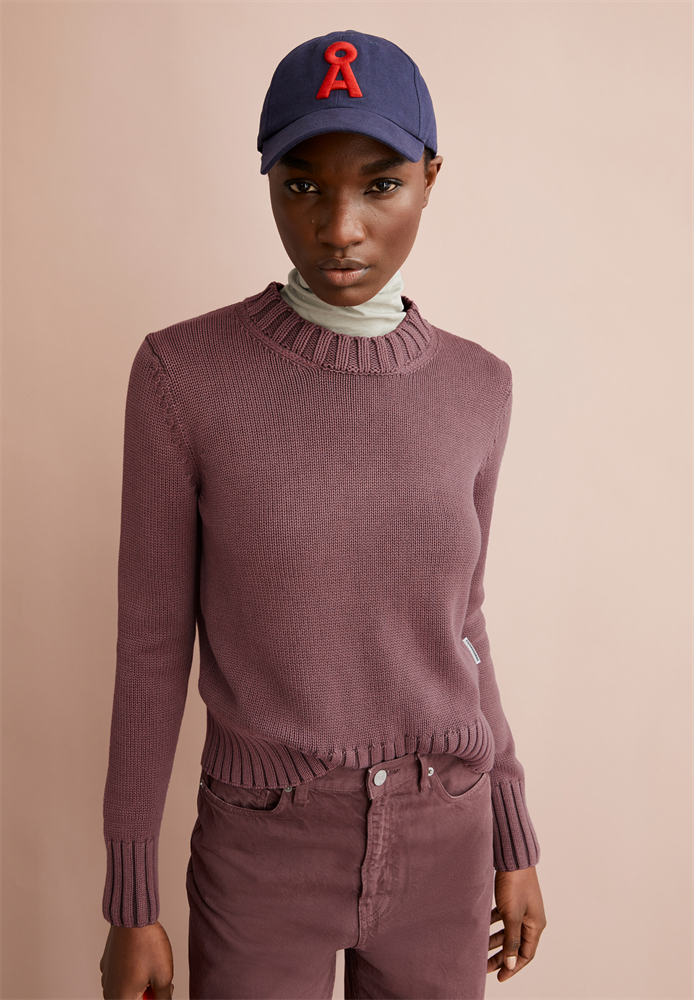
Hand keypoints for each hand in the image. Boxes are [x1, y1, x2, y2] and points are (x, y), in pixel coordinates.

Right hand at [100, 922, 173, 999]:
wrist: (133, 916)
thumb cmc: (147, 944)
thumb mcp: (164, 976)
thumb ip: (163, 998)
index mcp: (121, 999)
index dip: (155, 999)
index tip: (162, 991)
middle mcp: (110, 992)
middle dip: (149, 995)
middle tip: (164, 983)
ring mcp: (107, 978)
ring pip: (128, 991)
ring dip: (142, 986)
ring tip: (155, 970)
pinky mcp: (108, 965)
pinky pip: (122, 978)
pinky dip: (134, 975)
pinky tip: (144, 961)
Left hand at [487, 866, 545, 981]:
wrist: (513, 857)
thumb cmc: (515, 885)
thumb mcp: (512, 915)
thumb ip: (511, 940)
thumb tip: (511, 964)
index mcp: (536, 926)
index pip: (526, 955)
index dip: (513, 968)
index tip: (499, 977)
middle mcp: (531, 919)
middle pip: (516, 945)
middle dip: (502, 957)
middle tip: (485, 967)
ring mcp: (522, 909)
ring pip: (508, 932)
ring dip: (496, 941)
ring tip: (481, 950)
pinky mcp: (512, 900)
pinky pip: (503, 919)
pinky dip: (493, 925)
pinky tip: (482, 928)